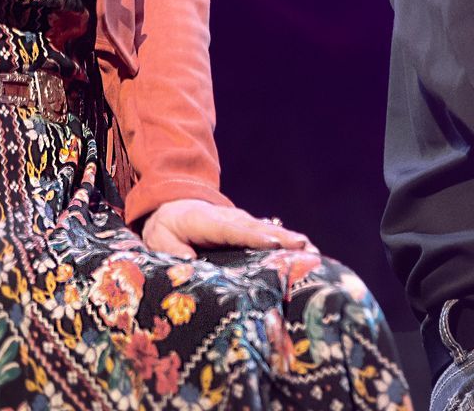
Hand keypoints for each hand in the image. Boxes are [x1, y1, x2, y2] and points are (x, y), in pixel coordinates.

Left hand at [139, 199, 316, 258]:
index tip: (273, 244)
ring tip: (313, 252)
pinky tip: (308, 254)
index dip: (253, 237)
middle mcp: (230, 219)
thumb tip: (192, 266)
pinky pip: (270, 237)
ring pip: (269, 231)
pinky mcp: (250, 230)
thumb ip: (174, 252)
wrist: (173, 208)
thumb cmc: (166, 229)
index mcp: (206, 221)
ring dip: (291, 241)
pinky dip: (288, 244)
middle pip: (258, 229)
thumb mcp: (160, 241)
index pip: (232, 229)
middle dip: (282, 239)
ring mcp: (243, 223)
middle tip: (306, 248)